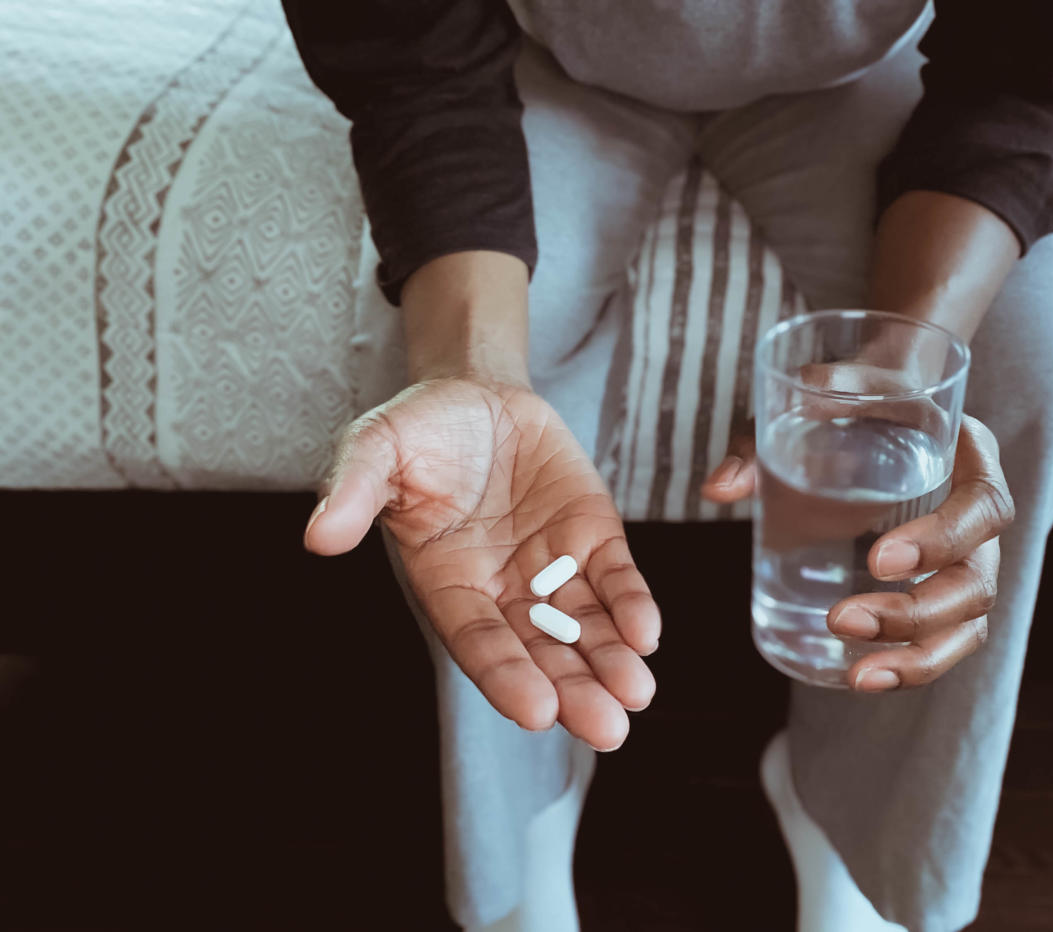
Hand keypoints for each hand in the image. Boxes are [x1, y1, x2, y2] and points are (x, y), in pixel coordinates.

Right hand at [304, 378, 660, 749]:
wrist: (474, 391)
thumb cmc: (419, 430)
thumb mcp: (376, 448)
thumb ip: (354, 491)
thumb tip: (319, 537)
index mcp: (447, 582)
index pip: (478, 640)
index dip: (506, 675)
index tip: (536, 711)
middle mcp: (502, 588)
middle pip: (540, 652)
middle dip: (573, 690)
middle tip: (606, 729)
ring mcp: (551, 566)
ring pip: (584, 626)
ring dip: (611, 661)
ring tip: (635, 695)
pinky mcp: (592, 536)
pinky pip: (614, 577)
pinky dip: (630, 604)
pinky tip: (647, 633)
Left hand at [702, 408, 1012, 691]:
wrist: (884, 397)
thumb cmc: (854, 397)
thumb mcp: (815, 398)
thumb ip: (768, 435)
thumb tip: (718, 490)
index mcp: (972, 456)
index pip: (983, 507)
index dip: (942, 540)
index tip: (877, 558)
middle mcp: (980, 513)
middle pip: (978, 582)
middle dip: (915, 613)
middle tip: (843, 619)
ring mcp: (970, 556)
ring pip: (969, 623)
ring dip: (918, 657)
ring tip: (857, 675)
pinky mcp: (943, 586)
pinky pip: (948, 639)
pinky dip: (912, 667)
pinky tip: (861, 679)